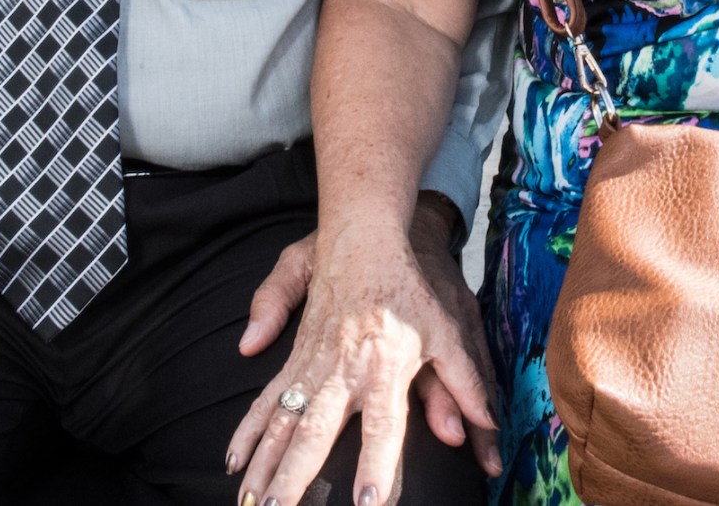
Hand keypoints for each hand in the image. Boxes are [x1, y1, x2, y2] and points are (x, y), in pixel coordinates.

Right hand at [227, 205, 500, 505]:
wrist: (365, 238)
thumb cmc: (410, 288)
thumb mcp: (448, 331)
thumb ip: (466, 382)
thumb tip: (486, 424)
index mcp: (385, 367)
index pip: (383, 428)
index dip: (376, 466)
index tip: (366, 505)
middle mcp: (344, 370)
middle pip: (315, 432)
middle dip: (293, 476)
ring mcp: (313, 364)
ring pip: (282, 421)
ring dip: (263, 462)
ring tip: (248, 502)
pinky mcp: (295, 356)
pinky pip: (267, 400)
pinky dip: (247, 430)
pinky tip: (233, 460)